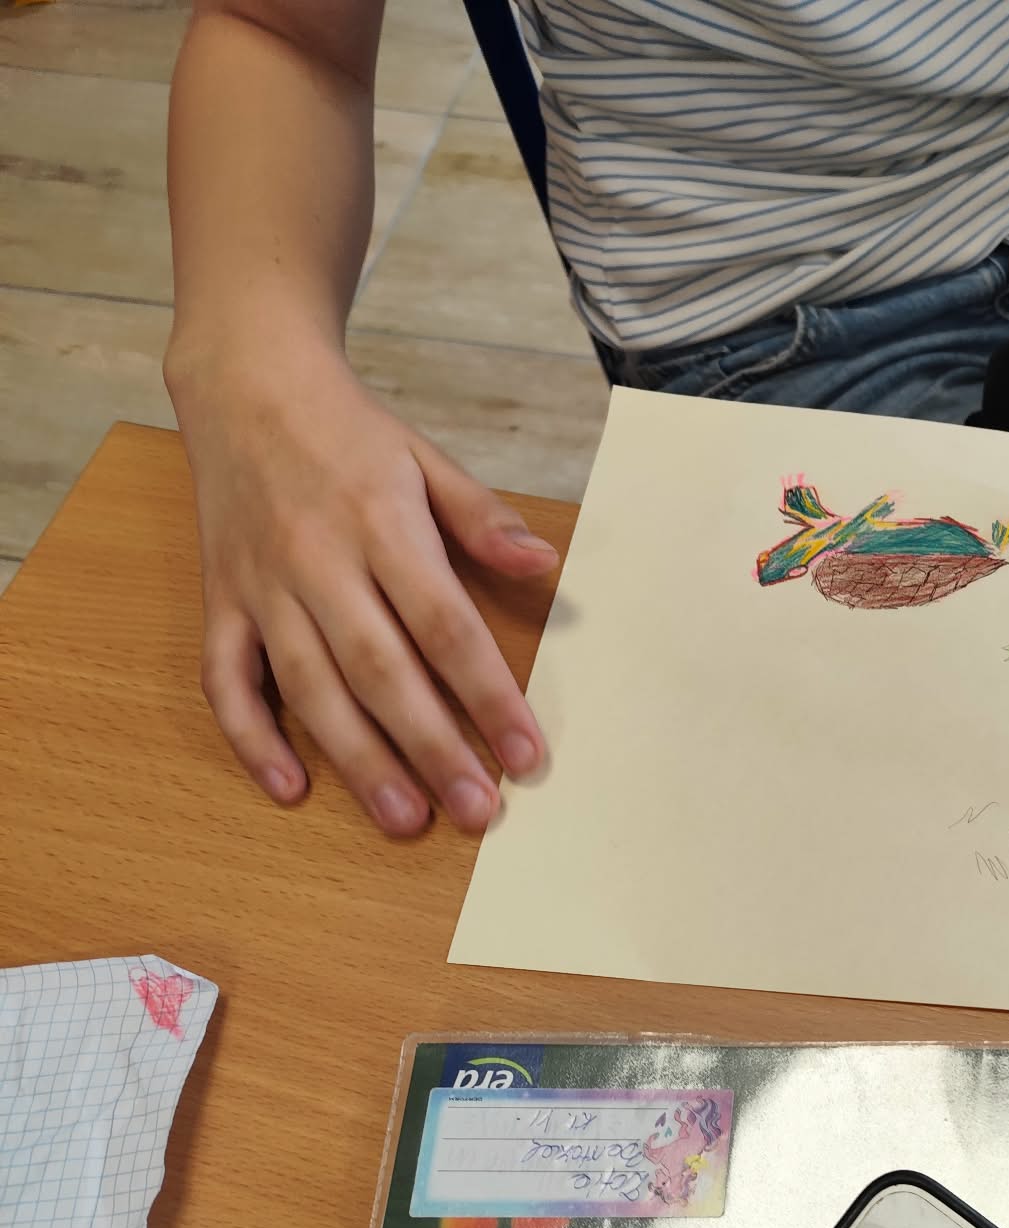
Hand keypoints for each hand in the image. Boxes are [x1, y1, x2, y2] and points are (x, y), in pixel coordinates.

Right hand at [172, 346, 556, 835]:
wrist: (245, 382)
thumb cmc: (351, 432)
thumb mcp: (428, 459)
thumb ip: (484, 519)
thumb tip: (544, 565)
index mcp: (382, 525)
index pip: (446, 626)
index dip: (488, 695)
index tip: (527, 754)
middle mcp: (319, 563)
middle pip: (381, 672)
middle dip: (433, 748)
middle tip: (476, 810)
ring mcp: (262, 587)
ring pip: (309, 688)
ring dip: (357, 761)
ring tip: (404, 819)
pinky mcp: (220, 601)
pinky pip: (227, 680)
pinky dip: (251, 738)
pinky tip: (290, 789)